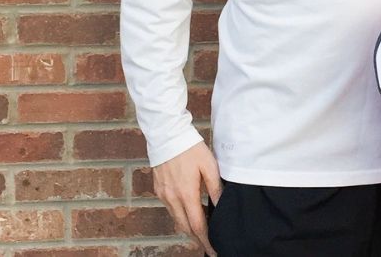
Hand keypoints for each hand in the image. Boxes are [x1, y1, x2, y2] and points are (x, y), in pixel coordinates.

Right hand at [153, 142, 222, 256]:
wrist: (167, 135)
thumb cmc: (191, 148)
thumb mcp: (209, 165)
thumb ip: (215, 187)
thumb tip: (221, 205)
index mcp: (187, 193)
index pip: (197, 225)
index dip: (206, 240)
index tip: (213, 249)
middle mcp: (172, 198)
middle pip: (185, 227)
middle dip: (197, 237)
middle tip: (209, 243)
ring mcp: (164, 195)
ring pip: (176, 219)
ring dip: (188, 226)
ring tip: (202, 229)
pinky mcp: (159, 190)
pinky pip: (170, 209)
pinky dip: (180, 215)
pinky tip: (188, 211)